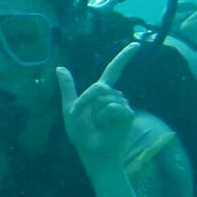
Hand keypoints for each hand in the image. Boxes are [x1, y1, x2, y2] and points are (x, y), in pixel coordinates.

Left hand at [57, 42, 138, 171]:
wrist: (91, 151)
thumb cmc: (81, 133)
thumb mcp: (69, 107)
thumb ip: (68, 87)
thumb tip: (59, 67)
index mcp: (101, 93)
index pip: (114, 70)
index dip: (124, 57)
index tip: (137, 44)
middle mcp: (115, 97)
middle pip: (100, 86)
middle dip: (86, 100)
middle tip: (84, 117)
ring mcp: (123, 105)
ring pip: (105, 97)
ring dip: (94, 111)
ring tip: (98, 124)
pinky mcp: (128, 115)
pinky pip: (112, 107)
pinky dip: (104, 117)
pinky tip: (106, 127)